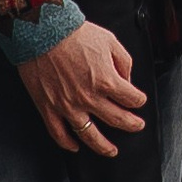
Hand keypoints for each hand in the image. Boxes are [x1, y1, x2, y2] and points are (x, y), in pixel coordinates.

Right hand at [19, 19, 146, 156]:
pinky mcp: (48, 108)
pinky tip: (75, 146)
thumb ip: (124, 62)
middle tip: (136, 126)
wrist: (42, 30)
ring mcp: (68, 106)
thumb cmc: (73, 33)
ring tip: (111, 150)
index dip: (139, 100)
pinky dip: (68, 143)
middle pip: (118, 120)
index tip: (138, 100)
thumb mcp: (109, 40)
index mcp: (106, 80)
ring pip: (90, 136)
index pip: (132, 99)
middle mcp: (89, 97)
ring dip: (104, 146)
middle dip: (132, 125)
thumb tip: (127, 79)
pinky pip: (59, 133)